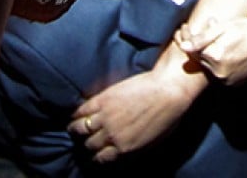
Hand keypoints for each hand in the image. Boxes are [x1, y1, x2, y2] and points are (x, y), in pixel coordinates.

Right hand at [68, 69, 194, 162]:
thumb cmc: (169, 114)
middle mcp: (112, 135)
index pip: (101, 158)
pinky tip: (77, 114)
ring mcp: (106, 116)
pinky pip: (82, 110)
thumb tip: (124, 153)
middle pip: (90, 144)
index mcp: (125, 148)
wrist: (170, 88)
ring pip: (81, 128)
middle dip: (89, 143)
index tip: (95, 153)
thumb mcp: (154, 140)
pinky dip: (77, 114)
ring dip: (76, 129)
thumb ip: (135, 149)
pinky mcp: (103, 99)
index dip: (97, 156)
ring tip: (76, 127)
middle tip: (87, 138)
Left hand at [175, 14, 246, 84]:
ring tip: (216, 40)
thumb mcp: (225, 27)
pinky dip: (219, 63)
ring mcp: (227, 80)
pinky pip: (220, 73)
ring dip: (209, 54)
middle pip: (200, 59)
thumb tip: (183, 46)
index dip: (187, 38)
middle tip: (201, 31)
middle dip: (199, 46)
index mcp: (216, 57)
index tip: (183, 28)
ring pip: (210, 66)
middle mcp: (220, 72)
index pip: (192, 50)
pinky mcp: (234, 82)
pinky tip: (225, 51)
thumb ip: (203, 38)